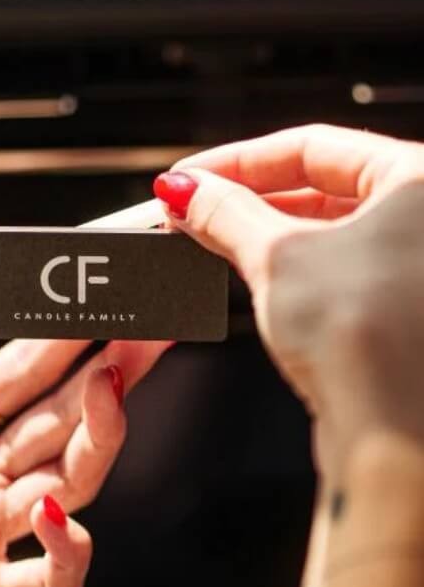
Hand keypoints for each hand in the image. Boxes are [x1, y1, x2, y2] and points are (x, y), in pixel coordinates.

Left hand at [0, 225, 169, 586]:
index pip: (34, 368)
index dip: (75, 334)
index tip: (106, 295)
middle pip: (68, 418)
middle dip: (113, 370)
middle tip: (149, 327)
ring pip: (72, 481)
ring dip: (100, 437)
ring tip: (110, 386)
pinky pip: (44, 580)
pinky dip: (65, 551)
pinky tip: (53, 510)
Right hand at [154, 124, 423, 482]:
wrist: (393, 440)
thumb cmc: (364, 341)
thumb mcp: (276, 256)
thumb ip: (225, 212)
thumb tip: (186, 191)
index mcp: (420, 180)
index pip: (313, 146)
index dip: (240, 159)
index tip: (191, 175)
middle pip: (319, 185)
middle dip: (246, 196)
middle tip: (191, 207)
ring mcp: (413, 265)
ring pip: (324, 227)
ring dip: (261, 229)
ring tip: (206, 234)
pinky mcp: (397, 307)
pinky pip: (332, 263)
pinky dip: (286, 261)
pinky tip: (243, 266)